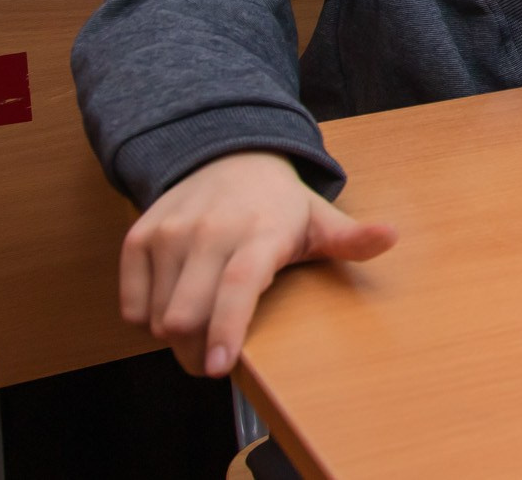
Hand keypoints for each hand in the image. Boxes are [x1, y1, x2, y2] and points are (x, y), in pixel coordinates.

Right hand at [120, 150, 396, 377]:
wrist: (228, 155)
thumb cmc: (279, 204)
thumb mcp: (319, 220)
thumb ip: (352, 238)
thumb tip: (390, 236)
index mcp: (260, 231)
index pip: (237, 284)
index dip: (227, 327)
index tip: (220, 366)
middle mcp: (210, 230)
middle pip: (188, 315)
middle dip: (199, 351)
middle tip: (216, 356)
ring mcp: (170, 232)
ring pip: (158, 317)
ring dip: (176, 337)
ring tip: (201, 322)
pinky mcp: (139, 236)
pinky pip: (130, 305)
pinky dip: (148, 318)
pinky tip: (175, 301)